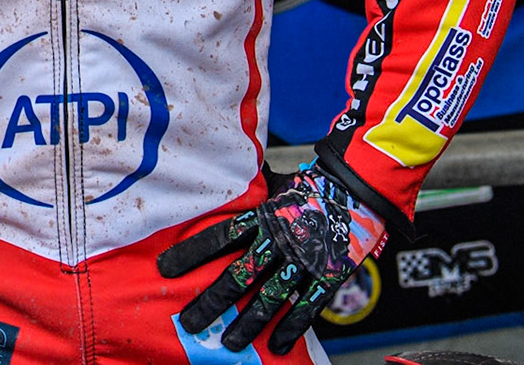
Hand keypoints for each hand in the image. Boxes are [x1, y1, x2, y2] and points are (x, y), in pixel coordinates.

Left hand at [157, 164, 386, 354]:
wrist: (358, 188)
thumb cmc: (310, 185)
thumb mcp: (274, 183)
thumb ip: (249, 192)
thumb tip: (217, 175)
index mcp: (263, 216)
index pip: (219, 237)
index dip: (191, 254)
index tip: (165, 269)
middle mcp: (279, 241)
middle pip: (239, 275)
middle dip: (212, 301)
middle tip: (190, 322)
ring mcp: (304, 260)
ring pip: (270, 297)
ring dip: (247, 323)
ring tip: (228, 343)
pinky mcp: (327, 275)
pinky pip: (308, 307)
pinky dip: (292, 328)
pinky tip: (278, 346)